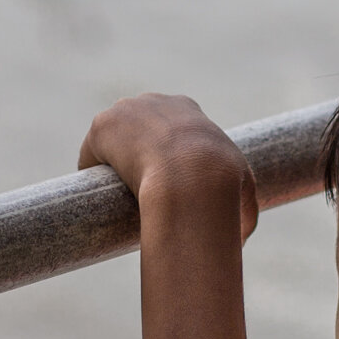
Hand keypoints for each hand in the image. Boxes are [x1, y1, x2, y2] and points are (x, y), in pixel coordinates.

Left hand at [78, 93, 258, 239]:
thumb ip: (242, 210)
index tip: (167, 179)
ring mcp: (127, 110)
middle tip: (141, 187)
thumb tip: (241, 237)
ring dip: (115, 159)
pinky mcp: (103, 127)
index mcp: (188, 110)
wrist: (193, 177)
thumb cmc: (223, 185)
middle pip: (140, 125)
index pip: (172, 126)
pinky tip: (98, 193)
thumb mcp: (244, 193)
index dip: (168, 153)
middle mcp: (156, 101)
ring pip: (115, 137)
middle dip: (139, 151)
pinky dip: (95, 170)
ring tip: (116, 194)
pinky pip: (94, 152)